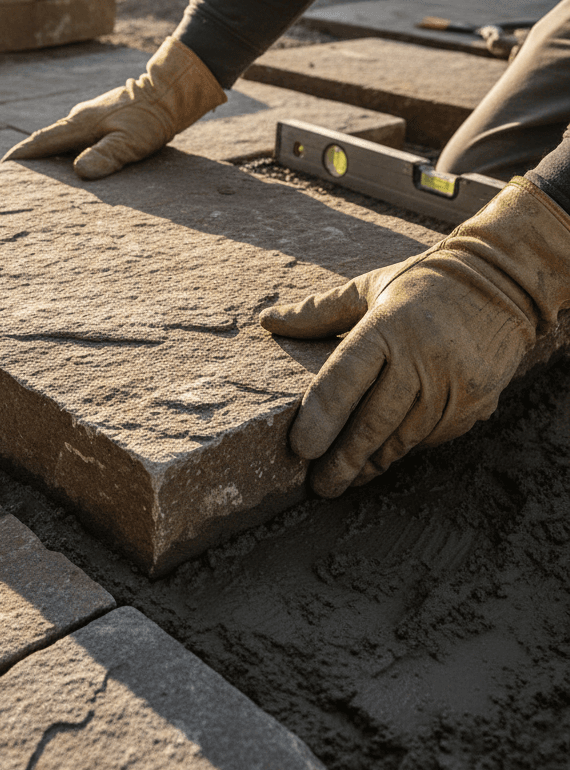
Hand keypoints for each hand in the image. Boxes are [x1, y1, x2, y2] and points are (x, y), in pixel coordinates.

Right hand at [2, 37, 224, 179]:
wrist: (170, 92)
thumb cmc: (152, 118)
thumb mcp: (131, 141)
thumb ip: (107, 155)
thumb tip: (80, 171)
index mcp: (79, 124)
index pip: (40, 142)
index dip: (20, 156)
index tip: (0, 168)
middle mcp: (79, 120)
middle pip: (45, 142)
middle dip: (27, 160)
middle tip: (10, 180)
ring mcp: (89, 119)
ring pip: (60, 141)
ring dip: (46, 158)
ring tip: (34, 180)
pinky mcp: (101, 122)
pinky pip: (74, 140)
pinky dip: (64, 154)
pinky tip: (67, 168)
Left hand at [260, 179, 569, 495]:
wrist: (503, 283)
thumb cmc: (421, 286)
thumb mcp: (367, 288)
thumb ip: (318, 312)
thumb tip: (266, 320)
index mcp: (387, 326)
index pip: (344, 380)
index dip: (320, 419)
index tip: (300, 449)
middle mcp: (422, 357)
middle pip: (374, 422)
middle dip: (343, 460)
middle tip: (319, 486)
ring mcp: (455, 382)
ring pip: (404, 437)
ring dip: (373, 462)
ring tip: (347, 478)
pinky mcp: (478, 400)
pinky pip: (434, 436)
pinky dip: (407, 447)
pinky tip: (385, 455)